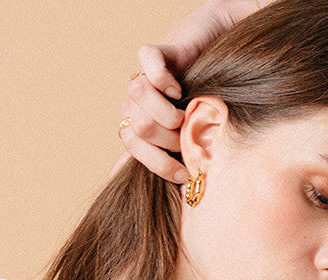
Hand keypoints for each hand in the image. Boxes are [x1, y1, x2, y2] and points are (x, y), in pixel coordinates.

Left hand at [112, 0, 263, 182]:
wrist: (213, 56)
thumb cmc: (200, 103)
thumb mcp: (181, 138)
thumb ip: (153, 156)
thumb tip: (115, 178)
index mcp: (138, 124)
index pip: (133, 147)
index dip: (160, 163)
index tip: (185, 172)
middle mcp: (136, 102)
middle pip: (139, 127)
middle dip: (168, 138)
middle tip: (188, 135)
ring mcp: (144, 76)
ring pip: (137, 96)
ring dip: (167, 112)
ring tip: (186, 111)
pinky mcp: (158, 52)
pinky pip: (148, 63)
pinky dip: (162, 78)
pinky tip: (178, 88)